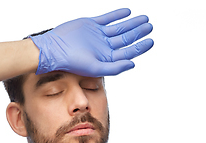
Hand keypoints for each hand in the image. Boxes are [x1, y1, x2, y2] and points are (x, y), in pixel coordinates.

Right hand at [30, 8, 153, 76]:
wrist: (54, 49)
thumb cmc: (72, 62)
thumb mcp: (96, 68)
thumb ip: (115, 68)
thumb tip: (133, 64)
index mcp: (106, 58)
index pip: (128, 52)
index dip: (140, 47)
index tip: (151, 41)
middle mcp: (104, 47)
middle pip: (125, 39)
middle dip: (138, 33)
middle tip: (150, 27)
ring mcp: (98, 35)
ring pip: (119, 28)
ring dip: (131, 24)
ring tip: (144, 19)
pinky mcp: (91, 24)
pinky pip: (108, 18)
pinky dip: (117, 15)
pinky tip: (127, 12)